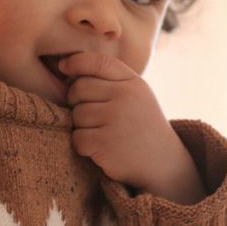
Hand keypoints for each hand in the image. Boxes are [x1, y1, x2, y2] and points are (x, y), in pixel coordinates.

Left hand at [60, 53, 204, 203]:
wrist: (163, 163)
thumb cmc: (141, 126)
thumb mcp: (136, 96)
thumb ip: (110, 80)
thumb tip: (66, 67)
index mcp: (133, 83)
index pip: (98, 62)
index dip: (76, 62)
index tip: (63, 67)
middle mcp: (126, 97)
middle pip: (79, 89)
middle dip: (76, 102)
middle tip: (91, 116)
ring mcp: (116, 120)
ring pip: (76, 115)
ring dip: (82, 127)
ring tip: (103, 134)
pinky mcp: (106, 143)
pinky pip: (78, 138)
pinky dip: (84, 146)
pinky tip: (101, 149)